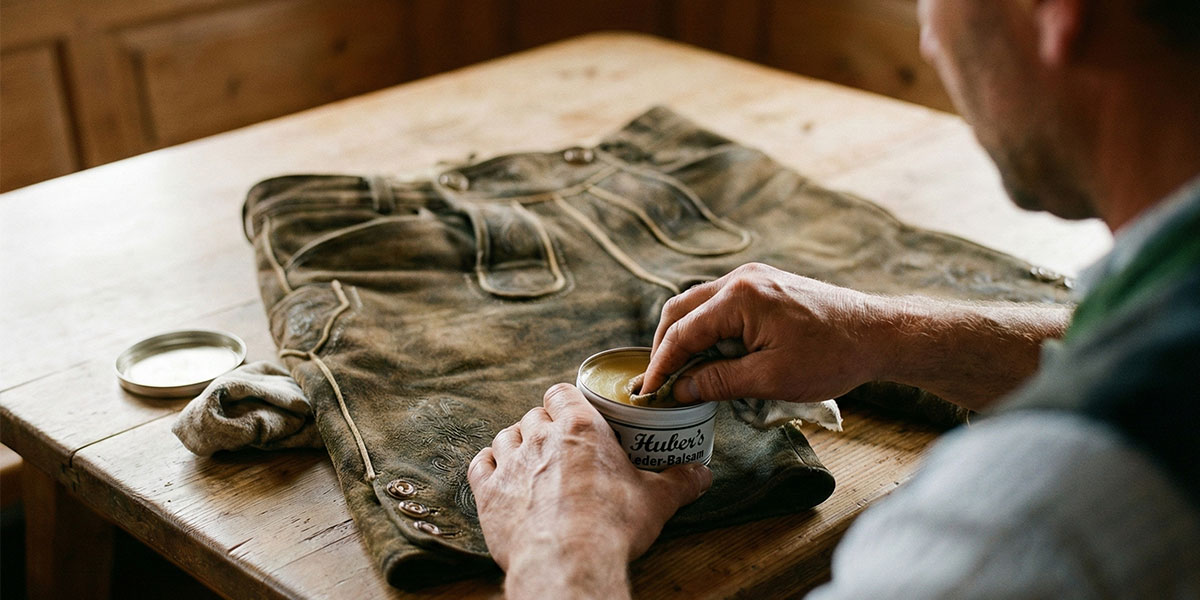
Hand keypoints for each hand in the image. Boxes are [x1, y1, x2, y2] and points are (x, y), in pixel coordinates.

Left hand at [468, 383, 711, 598]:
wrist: (568, 560)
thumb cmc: (613, 525)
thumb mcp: (657, 501)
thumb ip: (680, 482)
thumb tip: (703, 474)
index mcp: (581, 428)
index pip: (562, 394)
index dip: (565, 402)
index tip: (573, 415)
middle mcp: (541, 437)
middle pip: (534, 415)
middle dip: (544, 427)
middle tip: (559, 448)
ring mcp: (511, 463)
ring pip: (505, 436)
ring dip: (516, 445)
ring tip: (529, 462)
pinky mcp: (489, 493)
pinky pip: (479, 465)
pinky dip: (488, 466)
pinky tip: (498, 475)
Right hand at [642, 262, 887, 404]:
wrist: (879, 334)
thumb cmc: (832, 356)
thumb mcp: (770, 379)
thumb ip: (719, 382)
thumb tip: (681, 390)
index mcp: (739, 297)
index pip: (682, 332)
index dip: (661, 365)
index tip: (647, 391)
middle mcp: (741, 279)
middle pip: (682, 309)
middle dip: (666, 346)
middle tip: (659, 381)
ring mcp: (754, 278)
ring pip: (701, 305)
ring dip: (687, 337)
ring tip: (683, 373)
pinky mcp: (766, 286)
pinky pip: (722, 305)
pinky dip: (709, 330)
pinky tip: (713, 356)